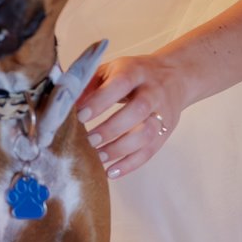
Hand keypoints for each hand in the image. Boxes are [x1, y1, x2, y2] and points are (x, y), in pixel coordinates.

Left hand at [76, 52, 185, 178]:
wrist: (174, 77)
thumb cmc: (134, 74)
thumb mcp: (111, 69)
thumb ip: (90, 84)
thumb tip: (67, 105)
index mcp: (135, 71)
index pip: (121, 84)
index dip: (101, 101)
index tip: (80, 116)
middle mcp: (152, 91)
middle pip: (138, 110)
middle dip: (111, 128)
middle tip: (88, 140)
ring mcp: (162, 113)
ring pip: (147, 134)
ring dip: (120, 149)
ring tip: (97, 157)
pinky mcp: (166, 131)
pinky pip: (150, 151)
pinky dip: (130, 164)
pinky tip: (111, 171)